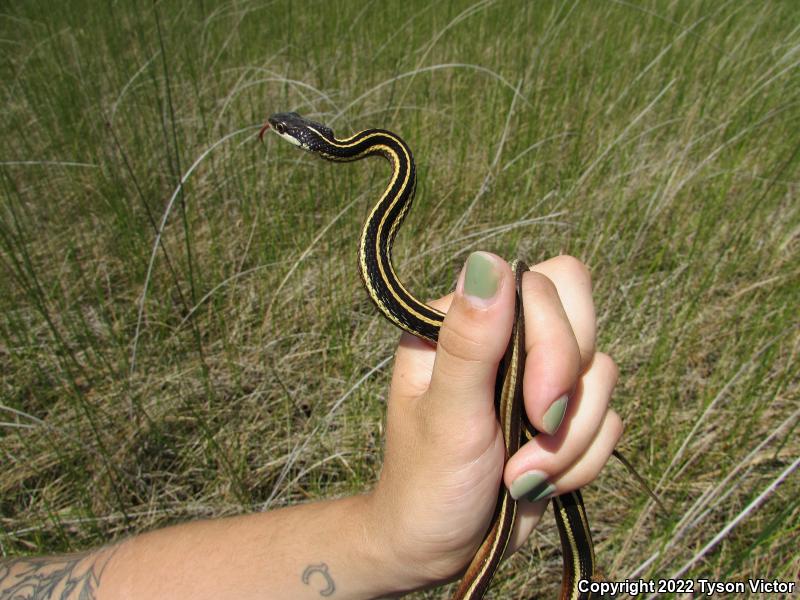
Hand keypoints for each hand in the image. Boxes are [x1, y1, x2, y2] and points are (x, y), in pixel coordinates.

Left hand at [367, 253, 621, 588]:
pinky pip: (609, 420)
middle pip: (584, 322)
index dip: (556, 342)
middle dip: (567, 393)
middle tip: (534, 433)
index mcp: (465, 321)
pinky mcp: (562, 415)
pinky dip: (581, 461)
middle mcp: (505, 338)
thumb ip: (469, 342)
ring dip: (570, 441)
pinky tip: (536, 484)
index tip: (537, 408)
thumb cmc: (427, 482)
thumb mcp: (447, 415)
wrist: (441, 549)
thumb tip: (487, 261)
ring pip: (602, 376)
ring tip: (521, 475)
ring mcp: (536, 375)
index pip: (543, 286)